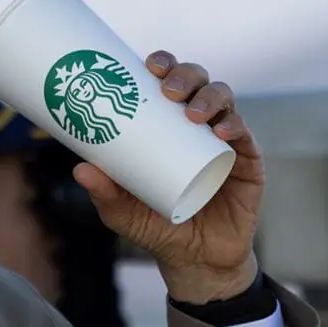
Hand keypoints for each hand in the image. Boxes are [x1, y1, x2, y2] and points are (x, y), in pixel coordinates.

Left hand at [71, 51, 262, 303]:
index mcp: (169, 125)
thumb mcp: (124, 212)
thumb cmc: (157, 227)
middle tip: (168, 91)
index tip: (148, 66)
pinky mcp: (248, 163)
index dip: (163, 65)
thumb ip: (105, 193)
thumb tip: (79, 169)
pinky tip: (222, 131)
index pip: (168, 82)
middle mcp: (200, 124)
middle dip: (185, 76)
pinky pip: (245, 136)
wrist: (195, 262)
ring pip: (224, 100)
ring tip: (192, 114)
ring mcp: (226, 141)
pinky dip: (236, 126)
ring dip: (209, 97)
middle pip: (198, 82)